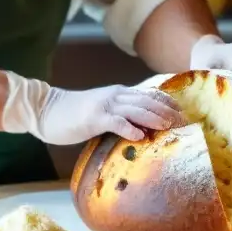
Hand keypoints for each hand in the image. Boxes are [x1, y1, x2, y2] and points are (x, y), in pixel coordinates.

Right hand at [35, 85, 184, 144]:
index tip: (184, 113)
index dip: (168, 103)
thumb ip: (121, 115)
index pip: (150, 94)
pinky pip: (115, 122)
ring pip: (136, 109)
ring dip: (154, 117)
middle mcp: (115, 96)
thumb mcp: (102, 110)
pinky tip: (140, 136)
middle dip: (168, 111)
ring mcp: (104, 105)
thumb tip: (142, 128)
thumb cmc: (74, 113)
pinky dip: (129, 128)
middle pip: (148, 101)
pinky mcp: (93, 118)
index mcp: (119, 93)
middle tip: (185, 123)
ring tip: (169, 126)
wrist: (46, 109)